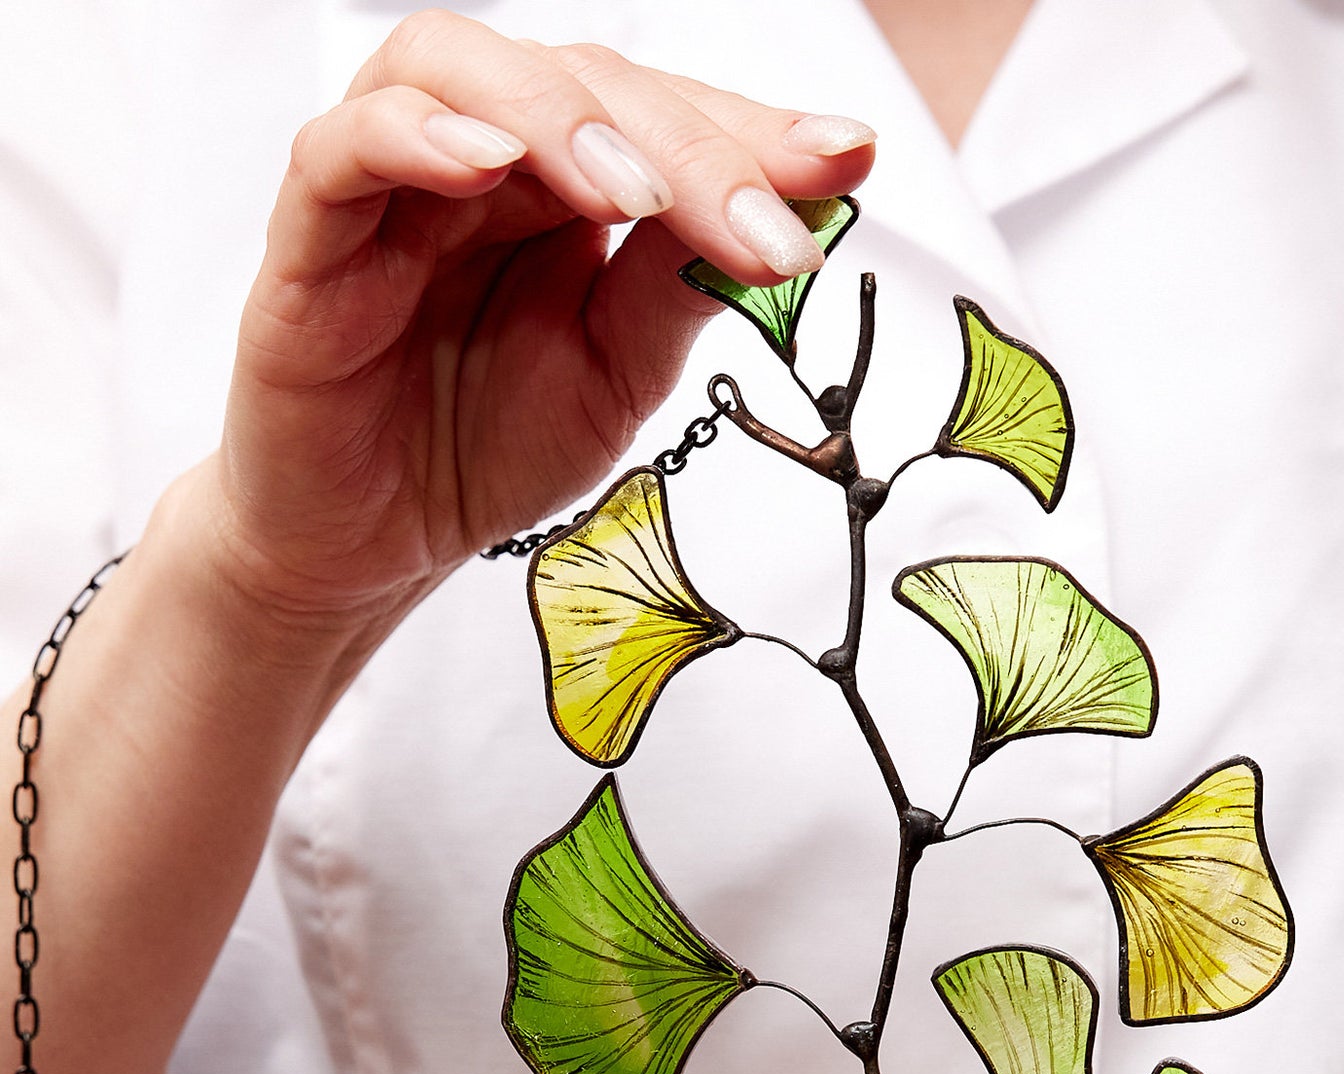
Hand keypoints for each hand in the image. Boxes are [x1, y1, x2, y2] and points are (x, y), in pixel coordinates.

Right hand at [188, 8, 873, 660]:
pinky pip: (340, 153)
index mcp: (561, 183)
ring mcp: (390, 190)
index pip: (661, 117)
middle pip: (581, 82)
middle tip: (770, 217)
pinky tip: (487, 166)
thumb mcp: (617, 374)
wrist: (372, 546)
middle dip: (691, 145)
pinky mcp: (309, 244)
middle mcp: (480, 160)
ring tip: (641, 193)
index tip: (848, 158)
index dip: (753, 133)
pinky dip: (412, 139)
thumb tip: (788, 216)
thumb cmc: (483, 444)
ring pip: (457, 72)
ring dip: (562, 120)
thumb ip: (677, 290)